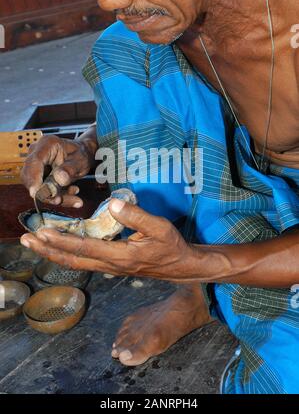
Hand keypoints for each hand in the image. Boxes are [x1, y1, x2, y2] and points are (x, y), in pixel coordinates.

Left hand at [20, 199, 193, 281]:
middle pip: (73, 260)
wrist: (180, 267)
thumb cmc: (171, 246)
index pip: (85, 248)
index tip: (44, 232)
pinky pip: (84, 261)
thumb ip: (136, 216)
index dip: (63, 240)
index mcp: (121, 255)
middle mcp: (111, 265)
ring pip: (76, 263)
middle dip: (48, 251)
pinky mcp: (112, 266)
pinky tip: (61, 246)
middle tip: (27, 240)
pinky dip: (68, 254)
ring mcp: (110, 268)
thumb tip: (112, 203)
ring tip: (36, 243)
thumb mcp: (160, 227)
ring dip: (54, 253)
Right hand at [21, 134, 95, 207]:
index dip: (33, 178)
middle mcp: (37, 153)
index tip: (35, 193)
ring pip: (37, 187)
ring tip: (75, 197)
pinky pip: (43, 191)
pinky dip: (57, 196)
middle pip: (31, 177)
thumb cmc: (80, 154)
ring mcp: (35, 165)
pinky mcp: (38, 176)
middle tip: (60, 200)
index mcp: (47, 144)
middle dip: (45, 192)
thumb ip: (70, 169)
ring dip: (54, 196)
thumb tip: (59, 179)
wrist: (81, 155)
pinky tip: (72, 193)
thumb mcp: (80, 161)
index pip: (34, 161)